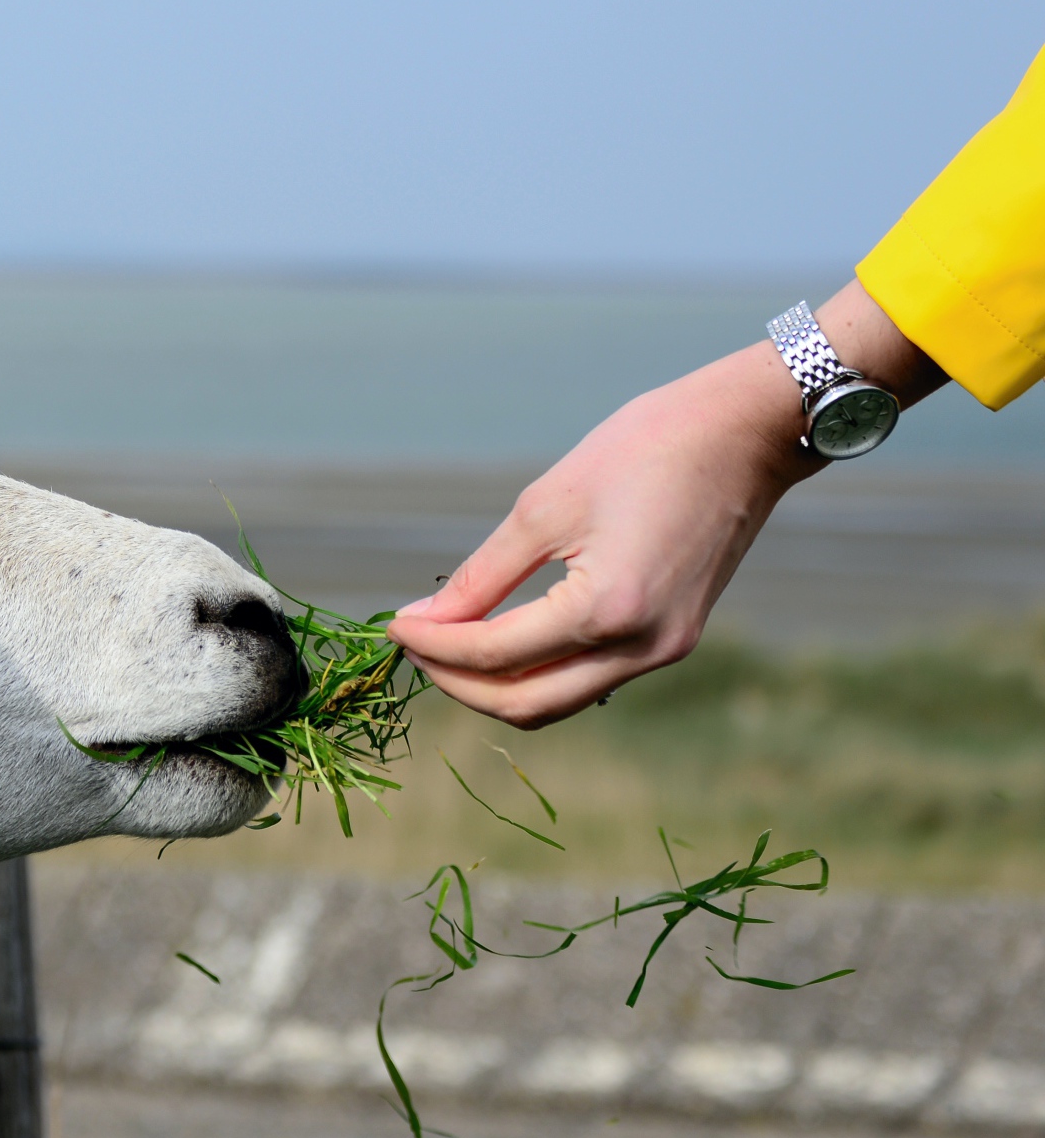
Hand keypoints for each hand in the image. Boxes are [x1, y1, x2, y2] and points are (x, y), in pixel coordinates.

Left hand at [385, 281, 939, 727]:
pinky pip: (590, 680)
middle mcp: (643, 648)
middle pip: (524, 704)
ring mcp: (665, 651)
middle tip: (415, 645)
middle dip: (456, 683)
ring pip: (557, 702)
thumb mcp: (544, 507)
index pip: (494, 655)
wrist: (745, 433)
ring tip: (449, 644)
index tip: (392, 626)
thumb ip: (480, 577)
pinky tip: (503, 639)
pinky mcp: (674, 640)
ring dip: (496, 685)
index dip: (432, 646)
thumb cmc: (645, 450)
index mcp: (608, 610)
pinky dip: (538, 671)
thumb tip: (424, 622)